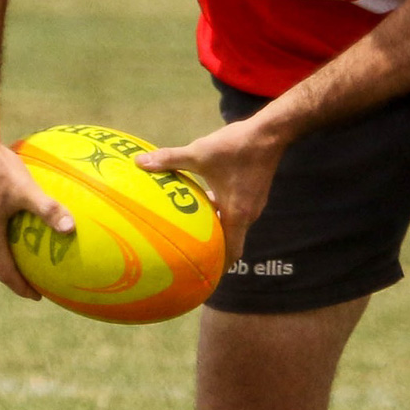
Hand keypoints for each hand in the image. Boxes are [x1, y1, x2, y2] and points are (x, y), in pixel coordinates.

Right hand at [0, 134, 74, 298]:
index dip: (21, 287)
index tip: (38, 296)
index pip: (4, 272)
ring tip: (23, 261)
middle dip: (10, 278)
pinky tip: (15, 226)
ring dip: (2, 259)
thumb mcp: (27, 189)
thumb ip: (49, 210)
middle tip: (31, 284)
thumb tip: (72, 229)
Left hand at [136, 115, 285, 264]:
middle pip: (231, 241)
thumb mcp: (199, 153)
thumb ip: (170, 159)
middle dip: (213, 249)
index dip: (219, 267)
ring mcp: (253, 203)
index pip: (232, 252)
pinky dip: (222, 213)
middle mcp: (248, 214)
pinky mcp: (254, 192)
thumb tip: (140, 162)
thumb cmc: (236, 146)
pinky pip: (237, 211)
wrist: (269, 132)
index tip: (204, 276)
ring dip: (217, 228)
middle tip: (192, 256)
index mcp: (237, 214)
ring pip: (233, 224)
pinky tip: (205, 201)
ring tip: (195, 230)